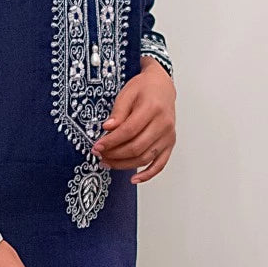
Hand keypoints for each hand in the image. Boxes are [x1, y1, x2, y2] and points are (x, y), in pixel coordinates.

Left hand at [91, 59, 175, 182]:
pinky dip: (148, 174)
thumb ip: (118, 113)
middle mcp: (163, 124)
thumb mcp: (127, 94)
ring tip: (108, 163)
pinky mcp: (170, 143)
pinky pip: (160, 164)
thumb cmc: (144, 89)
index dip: (111, 141)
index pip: (129, 131)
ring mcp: (168, 136)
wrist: (162, 87)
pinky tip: (134, 179)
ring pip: (145, 157)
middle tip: (100, 155)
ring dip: (125, 165)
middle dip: (115, 154)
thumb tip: (108, 129)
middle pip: (137, 147)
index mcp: (153, 108)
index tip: (97, 146)